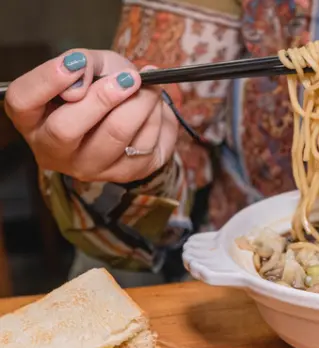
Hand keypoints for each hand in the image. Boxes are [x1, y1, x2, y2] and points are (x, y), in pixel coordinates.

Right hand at [4, 49, 177, 182]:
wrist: (132, 113)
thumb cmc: (101, 86)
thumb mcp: (91, 64)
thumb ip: (84, 63)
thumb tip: (80, 75)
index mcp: (31, 118)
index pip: (23, 101)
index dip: (48, 80)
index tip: (77, 62)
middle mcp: (52, 150)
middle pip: (65, 129)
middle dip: (103, 98)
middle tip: (131, 78)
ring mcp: (87, 168)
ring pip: (113, 137)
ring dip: (140, 106)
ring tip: (150, 89)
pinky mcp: (122, 175)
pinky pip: (143, 148)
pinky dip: (156, 121)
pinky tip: (155, 109)